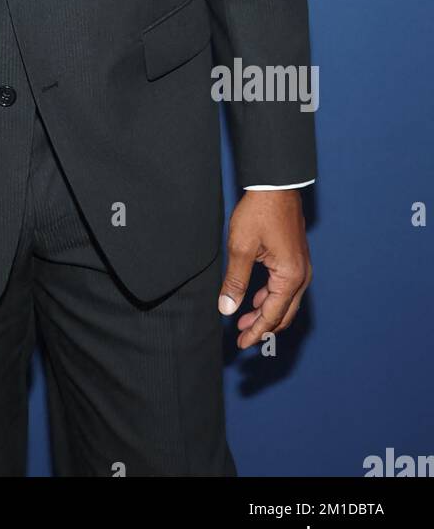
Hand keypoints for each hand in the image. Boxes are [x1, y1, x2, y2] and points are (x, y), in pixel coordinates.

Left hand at [218, 191, 312, 349]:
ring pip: (286, 302)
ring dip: (266, 313)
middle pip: (283, 314)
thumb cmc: (259, 212)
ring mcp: (302, 267)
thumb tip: (227, 309)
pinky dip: (271, 299)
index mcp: (290, 277)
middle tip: (242, 337)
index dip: (256, 332)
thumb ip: (235, 281)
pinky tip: (256, 299)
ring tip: (244, 320)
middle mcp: (302, 276)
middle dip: (263, 327)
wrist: (276, 184)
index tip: (240, 344)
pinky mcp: (297, 259)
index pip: (272, 316)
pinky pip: (286, 288)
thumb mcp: (241, 247)